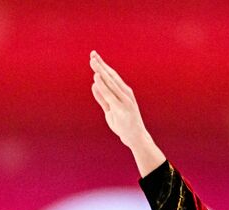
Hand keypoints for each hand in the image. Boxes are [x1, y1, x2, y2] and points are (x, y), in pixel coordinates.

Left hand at [89, 51, 164, 174]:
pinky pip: (110, 95)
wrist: (135, 136)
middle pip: (111, 76)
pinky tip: (97, 78)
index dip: (102, 66)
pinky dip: (103, 86)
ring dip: (101, 72)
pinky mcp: (122, 108)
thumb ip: (102, 98)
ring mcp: (124, 100)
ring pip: (110, 83)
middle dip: (101, 65)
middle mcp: (125, 93)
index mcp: (123, 92)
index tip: (94, 56)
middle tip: (92, 54)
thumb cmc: (123, 123)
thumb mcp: (110, 109)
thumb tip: (94, 85)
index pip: (111, 76)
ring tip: (93, 62)